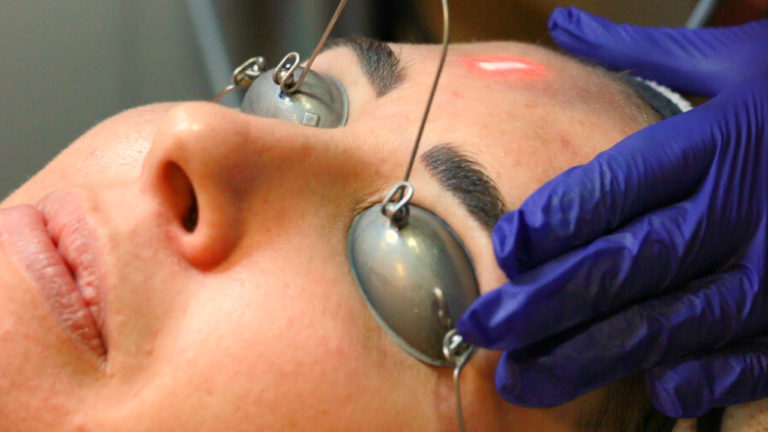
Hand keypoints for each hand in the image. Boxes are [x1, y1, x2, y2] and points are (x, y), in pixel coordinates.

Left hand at [458, 8, 767, 417]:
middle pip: (632, 261)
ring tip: (526, 379)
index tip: (506, 246)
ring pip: (673, 320)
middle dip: (550, 300)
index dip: (561, 215)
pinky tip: (655, 391)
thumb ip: (640, 50)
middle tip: (485, 328)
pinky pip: (753, 355)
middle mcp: (745, 206)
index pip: (623, 182)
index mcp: (716, 140)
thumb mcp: (730, 61)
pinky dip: (707, 378)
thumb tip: (565, 22)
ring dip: (595, 354)